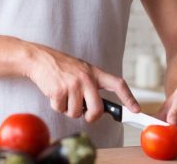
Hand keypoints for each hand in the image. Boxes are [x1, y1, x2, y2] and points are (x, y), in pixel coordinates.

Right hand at [25, 43, 139, 121]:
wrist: (40, 59)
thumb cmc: (62, 67)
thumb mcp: (82, 70)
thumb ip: (92, 85)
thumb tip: (100, 108)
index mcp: (95, 72)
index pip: (117, 84)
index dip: (129, 98)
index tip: (136, 109)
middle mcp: (86, 78)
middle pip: (98, 109)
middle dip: (91, 117)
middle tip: (86, 114)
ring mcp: (73, 85)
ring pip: (76, 113)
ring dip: (69, 109)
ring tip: (64, 95)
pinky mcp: (59, 91)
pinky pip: (61, 110)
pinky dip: (57, 106)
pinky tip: (54, 93)